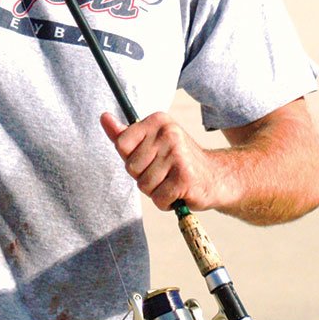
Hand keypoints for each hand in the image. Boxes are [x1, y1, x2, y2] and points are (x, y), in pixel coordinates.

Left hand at [100, 111, 233, 212]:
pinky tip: (178, 192)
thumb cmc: (177, 160)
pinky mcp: (185, 177)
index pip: (122, 145)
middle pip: (131, 167)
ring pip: (144, 185)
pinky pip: (158, 198)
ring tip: (171, 182)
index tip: (150, 158)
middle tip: (164, 173)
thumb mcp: (151, 142)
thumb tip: (103, 117)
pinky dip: (166, 202)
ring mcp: (178, 154)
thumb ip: (124, 133)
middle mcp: (168, 133)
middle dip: (144, 177)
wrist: (215, 177)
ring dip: (156, 191)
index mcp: (158, 120)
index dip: (132, 159)